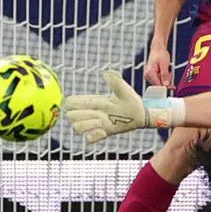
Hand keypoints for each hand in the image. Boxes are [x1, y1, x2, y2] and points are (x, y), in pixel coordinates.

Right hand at [63, 70, 184, 143]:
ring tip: (101, 121)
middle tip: (95, 112)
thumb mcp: (123, 89)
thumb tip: (107, 72)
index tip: (73, 103)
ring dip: (86, 124)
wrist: (141, 114)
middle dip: (79, 114)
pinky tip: (103, 130)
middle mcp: (92, 113)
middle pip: (71, 116)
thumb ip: (115, 81)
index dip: (69, 103)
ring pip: (77, 128)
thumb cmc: (131, 100)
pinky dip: (93, 135)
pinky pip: (89, 139)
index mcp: (93, 101)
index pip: (71, 103)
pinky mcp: (104, 133)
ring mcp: (97, 124)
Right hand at [144, 46, 172, 86]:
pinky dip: (163, 77)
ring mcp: (148, 75)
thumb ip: (164, 75)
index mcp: (149, 73)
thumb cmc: (161, 54)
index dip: (166, 87)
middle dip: (166, 81)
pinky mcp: (150, 75)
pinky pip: (158, 79)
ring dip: (165, 78)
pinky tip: (165, 71)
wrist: (158, 48)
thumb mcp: (164, 64)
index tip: (173, 87)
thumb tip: (165, 84)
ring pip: (159, 82)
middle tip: (169, 73)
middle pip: (159, 85)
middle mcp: (147, 75)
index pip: (158, 85)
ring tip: (167, 70)